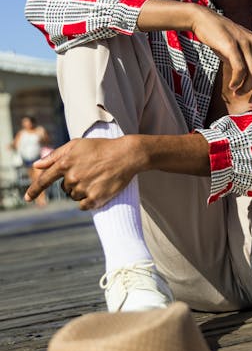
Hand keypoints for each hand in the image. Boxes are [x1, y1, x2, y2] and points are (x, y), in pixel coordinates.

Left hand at [24, 137, 139, 209]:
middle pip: (65, 189)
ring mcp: (83, 188)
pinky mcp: (95, 198)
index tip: (27, 198)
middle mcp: (72, 177)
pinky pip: (84, 206)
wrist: (126, 155)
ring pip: (75, 197)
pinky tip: (98, 189)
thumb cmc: (101, 147)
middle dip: (74, 183)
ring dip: (82, 191)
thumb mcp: (77, 145)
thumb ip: (55, 155)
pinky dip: (88, 201)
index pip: (44, 180)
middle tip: (89, 172)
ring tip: (96, 178)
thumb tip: (36, 165)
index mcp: (65, 163)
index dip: (34, 190)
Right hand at [191, 6, 251, 104]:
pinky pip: (240, 69)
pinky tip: (232, 87)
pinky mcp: (232, 45)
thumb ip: (250, 62)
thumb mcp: (240, 49)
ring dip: (246, 88)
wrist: (205, 21)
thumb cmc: (222, 39)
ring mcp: (245, 43)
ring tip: (237, 94)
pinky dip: (237, 81)